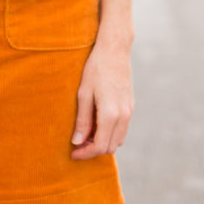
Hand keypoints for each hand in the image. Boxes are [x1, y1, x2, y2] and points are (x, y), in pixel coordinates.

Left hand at [70, 35, 133, 159]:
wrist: (115, 50)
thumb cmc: (96, 68)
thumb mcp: (84, 94)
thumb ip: (82, 120)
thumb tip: (77, 142)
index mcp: (110, 114)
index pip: (100, 146)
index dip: (85, 153)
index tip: (72, 153)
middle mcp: (123, 116)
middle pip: (110, 147)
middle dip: (93, 150)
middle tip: (77, 144)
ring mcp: (129, 111)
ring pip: (118, 140)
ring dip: (103, 142)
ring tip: (86, 135)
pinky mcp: (130, 106)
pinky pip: (122, 129)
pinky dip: (110, 134)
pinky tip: (97, 125)